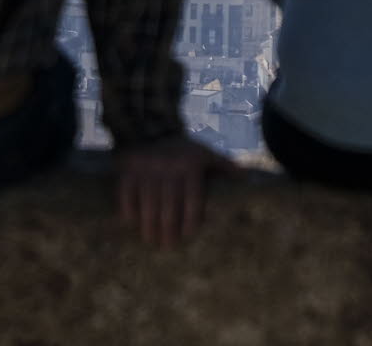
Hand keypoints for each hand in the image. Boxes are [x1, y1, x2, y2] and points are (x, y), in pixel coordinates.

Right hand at [115, 137, 232, 247]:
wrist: (148, 126)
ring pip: (147, 201)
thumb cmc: (182, 148)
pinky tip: (130, 222)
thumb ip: (223, 165)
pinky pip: (126, 191)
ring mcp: (146, 167)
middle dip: (168, 228)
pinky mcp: (128, 167)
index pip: (192, 199)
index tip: (189, 235)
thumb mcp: (204, 152)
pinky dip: (128, 208)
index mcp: (189, 166)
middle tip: (168, 246)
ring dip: (148, 224)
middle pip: (169, 205)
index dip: (191, 219)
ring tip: (151, 240)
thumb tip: (245, 178)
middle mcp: (168, 167)